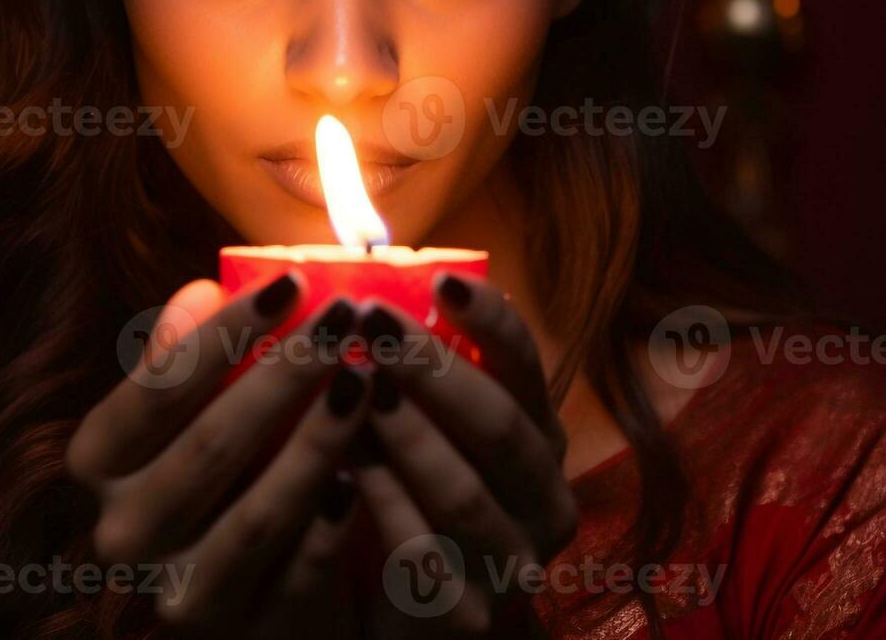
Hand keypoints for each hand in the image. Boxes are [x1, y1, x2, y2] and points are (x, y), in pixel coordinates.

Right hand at [64, 272, 376, 636]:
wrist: (248, 602)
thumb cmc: (227, 478)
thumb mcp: (195, 414)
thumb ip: (189, 358)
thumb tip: (199, 290)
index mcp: (100, 459)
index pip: (160, 385)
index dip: (229, 331)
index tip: (295, 281)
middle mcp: (123, 530)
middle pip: (210, 445)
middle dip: (284, 376)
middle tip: (349, 320)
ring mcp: (180, 589)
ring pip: (255, 514)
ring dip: (315, 444)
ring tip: (367, 383)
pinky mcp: (242, 631)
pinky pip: (296, 574)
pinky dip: (330, 526)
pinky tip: (365, 479)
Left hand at [351, 273, 576, 636]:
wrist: (400, 616)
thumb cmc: (401, 499)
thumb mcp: (417, 427)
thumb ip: (404, 368)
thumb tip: (354, 289)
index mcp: (537, 436)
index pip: (527, 363)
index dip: (490, 319)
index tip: (440, 280)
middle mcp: (544, 495)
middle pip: (500, 424)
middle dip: (434, 371)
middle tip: (373, 328)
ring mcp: (514, 560)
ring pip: (465, 491)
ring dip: (406, 438)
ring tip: (354, 393)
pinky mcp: (472, 614)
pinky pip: (426, 556)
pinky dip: (384, 509)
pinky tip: (341, 476)